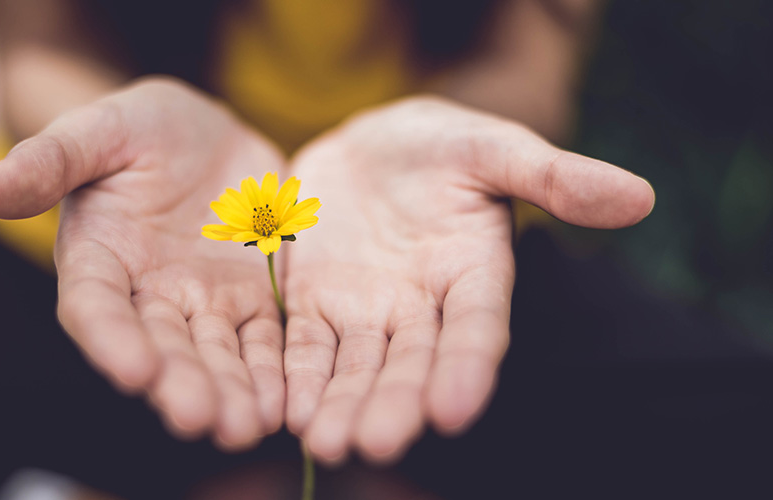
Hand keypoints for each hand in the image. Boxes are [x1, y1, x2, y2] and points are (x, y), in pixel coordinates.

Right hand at [0, 78, 286, 449]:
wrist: (205, 135)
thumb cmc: (139, 128)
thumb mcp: (99, 130)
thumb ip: (51, 159)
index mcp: (100, 258)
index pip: (97, 307)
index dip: (111, 339)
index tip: (134, 371)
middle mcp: (148, 294)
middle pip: (162, 346)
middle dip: (180, 383)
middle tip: (200, 419)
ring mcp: (203, 301)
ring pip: (216, 354)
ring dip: (230, 392)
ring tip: (246, 427)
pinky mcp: (251, 298)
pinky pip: (264, 340)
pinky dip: (272, 372)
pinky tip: (285, 404)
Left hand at [282, 96, 654, 463]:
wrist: (369, 145)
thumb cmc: (441, 145)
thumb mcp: (493, 148)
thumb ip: (554, 175)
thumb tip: (639, 197)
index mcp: (473, 274)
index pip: (477, 328)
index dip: (468, 367)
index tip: (454, 410)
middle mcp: (421, 307)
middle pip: (410, 363)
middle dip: (394, 403)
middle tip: (375, 443)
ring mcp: (365, 311)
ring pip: (355, 366)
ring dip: (341, 405)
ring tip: (326, 443)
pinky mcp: (314, 304)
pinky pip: (304, 346)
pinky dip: (296, 377)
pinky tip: (286, 410)